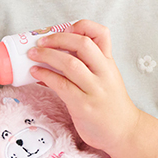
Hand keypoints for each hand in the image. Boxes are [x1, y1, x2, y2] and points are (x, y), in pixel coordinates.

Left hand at [27, 20, 141, 155]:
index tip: (65, 28)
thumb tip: (56, 51)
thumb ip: (88, 63)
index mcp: (108, 63)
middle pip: (83, 44)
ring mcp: (95, 89)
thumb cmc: (110, 104)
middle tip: (41, 41)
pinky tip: (36, 73)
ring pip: (70, 64)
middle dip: (58, 39)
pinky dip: (45, 75)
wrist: (124, 131)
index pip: (101, 33)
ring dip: (47, 56)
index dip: (82, 26)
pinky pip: (62, 85)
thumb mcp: (106, 77)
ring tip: (33, 55)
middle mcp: (104, 73)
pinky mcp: (84, 106)